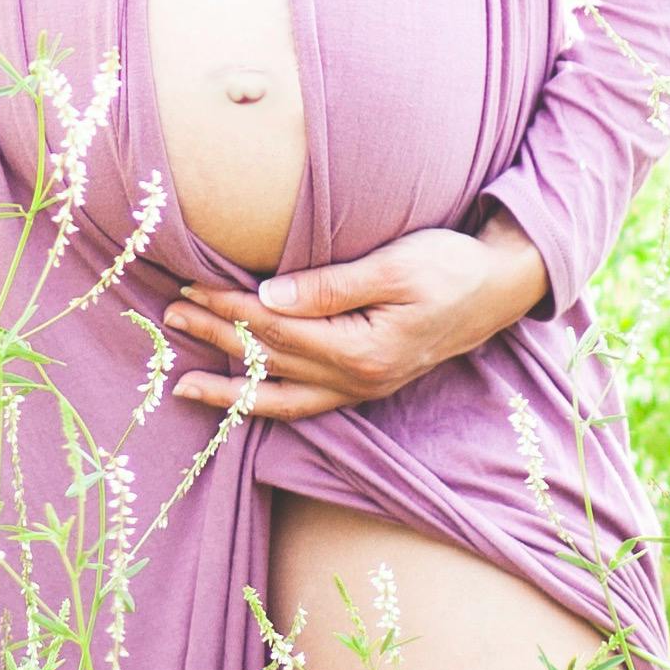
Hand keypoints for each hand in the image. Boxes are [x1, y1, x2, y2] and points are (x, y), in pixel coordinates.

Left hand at [166, 210, 549, 422]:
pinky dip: (267, 401)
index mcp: (362, 349)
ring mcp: (362, 388)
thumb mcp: (395, 266)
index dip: (231, 308)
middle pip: (273, 361)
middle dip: (218, 339)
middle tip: (170, 316)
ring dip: (232, 387)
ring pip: (283, 398)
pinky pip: (305, 403)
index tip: (192, 286)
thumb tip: (269, 294)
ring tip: (183, 383)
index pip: (279, 328)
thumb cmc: (451, 267)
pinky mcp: (366, 384)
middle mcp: (358, 380)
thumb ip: (330, 286)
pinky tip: (242, 395)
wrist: (499, 289)